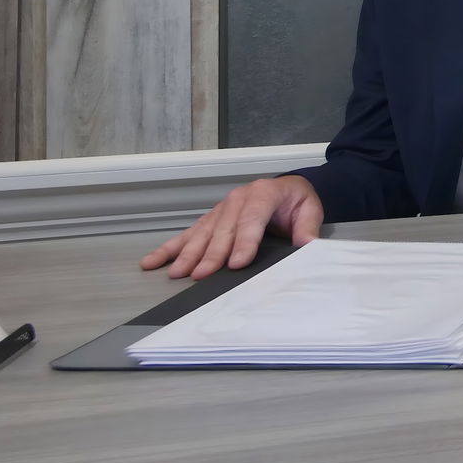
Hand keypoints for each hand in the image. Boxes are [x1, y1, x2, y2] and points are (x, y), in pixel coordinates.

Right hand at [139, 175, 324, 279]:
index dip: (244, 242)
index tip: (236, 264)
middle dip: (211, 254)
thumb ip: (308, 227)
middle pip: (223, 230)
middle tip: (201, 275)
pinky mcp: (211, 218)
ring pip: (202, 233)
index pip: (252, 220)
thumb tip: (307, 245)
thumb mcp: (310, 209)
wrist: (287, 187)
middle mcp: (238, 199)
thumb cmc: (296, 201)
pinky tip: (153, 261)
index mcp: (263, 193)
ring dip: (187, 254)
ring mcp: (221, 208)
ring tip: (176, 272)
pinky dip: (170, 248)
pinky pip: (189, 233)